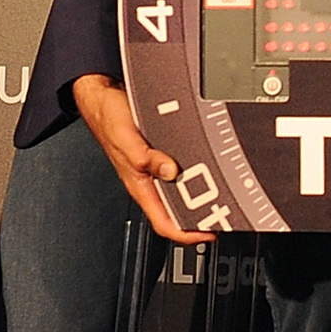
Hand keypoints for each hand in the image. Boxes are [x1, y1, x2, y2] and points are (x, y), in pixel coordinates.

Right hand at [74, 73, 212, 244]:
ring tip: (225, 192)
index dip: (187, 233)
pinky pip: (184, 167)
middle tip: (227, 213)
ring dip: (203, 190)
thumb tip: (171, 172)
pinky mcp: (163, 152)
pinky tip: (211, 164)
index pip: (164, 222)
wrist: (103, 97)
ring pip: (184, 187)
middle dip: (202, 214)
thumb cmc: (108, 119)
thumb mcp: (126, 139)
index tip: (209, 233)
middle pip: (179, 207)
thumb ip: (146, 158)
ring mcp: (157, 167)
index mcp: (140, 185)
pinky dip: (199, 168)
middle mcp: (150, 179)